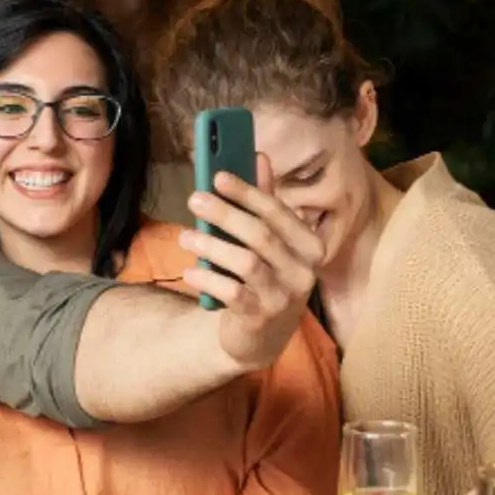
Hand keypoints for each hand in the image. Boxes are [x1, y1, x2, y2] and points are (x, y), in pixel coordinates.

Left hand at [178, 155, 321, 372]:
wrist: (261, 338)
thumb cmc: (264, 279)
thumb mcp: (269, 243)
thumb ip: (265, 203)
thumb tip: (259, 156)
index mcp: (309, 246)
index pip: (278, 212)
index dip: (247, 192)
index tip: (218, 176)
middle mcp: (303, 272)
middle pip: (261, 234)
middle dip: (225, 213)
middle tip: (194, 198)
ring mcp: (284, 297)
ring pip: (246, 262)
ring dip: (212, 245)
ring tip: (185, 235)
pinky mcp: (262, 318)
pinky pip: (232, 292)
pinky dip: (208, 278)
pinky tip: (190, 270)